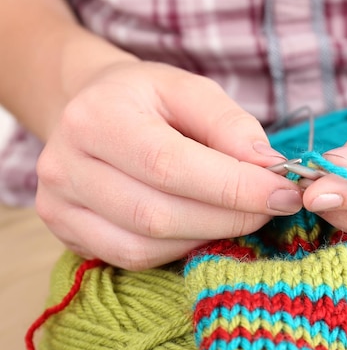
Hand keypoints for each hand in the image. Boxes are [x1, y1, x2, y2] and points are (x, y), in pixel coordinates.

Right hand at [36, 61, 301, 269]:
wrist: (94, 111)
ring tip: (242, 215)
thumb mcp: (191, 91)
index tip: (284, 193)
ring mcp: (58, 205)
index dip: (233, 186)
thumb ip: (230, 126)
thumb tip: (269, 168)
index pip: (170, 164)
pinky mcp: (67, 232)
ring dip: (208, 237)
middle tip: (273, 208)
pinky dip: (179, 249)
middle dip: (229, 217)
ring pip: (145, 245)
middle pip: (157, 214)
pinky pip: (132, 258)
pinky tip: (204, 228)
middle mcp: (64, 165)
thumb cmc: (148, 99)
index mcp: (96, 117)